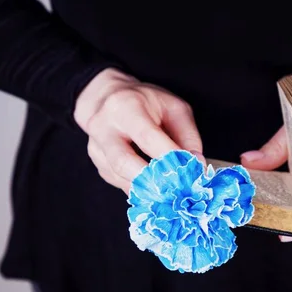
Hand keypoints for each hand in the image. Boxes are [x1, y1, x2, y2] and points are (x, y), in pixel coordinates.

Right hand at [74, 68, 202, 193]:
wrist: (108, 97)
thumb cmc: (146, 102)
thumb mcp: (173, 107)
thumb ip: (187, 135)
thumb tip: (196, 163)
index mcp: (126, 106)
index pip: (146, 137)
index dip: (168, 157)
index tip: (189, 172)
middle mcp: (104, 126)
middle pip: (122, 162)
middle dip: (151, 181)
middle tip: (176, 190)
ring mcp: (96, 146)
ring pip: (119, 177)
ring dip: (146, 190)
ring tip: (170, 193)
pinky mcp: (97, 162)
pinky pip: (118, 182)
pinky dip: (138, 188)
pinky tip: (154, 187)